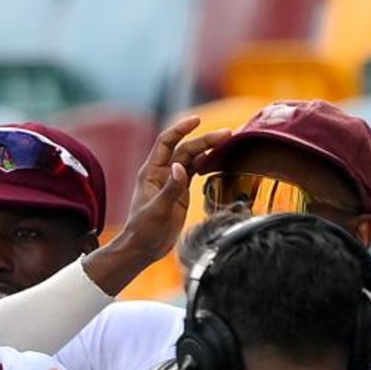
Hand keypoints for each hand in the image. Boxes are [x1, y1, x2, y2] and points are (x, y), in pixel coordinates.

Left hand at [119, 116, 232, 261]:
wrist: (143, 248)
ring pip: (191, 159)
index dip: (180, 129)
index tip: (197, 120)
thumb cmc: (143, 230)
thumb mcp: (158, 210)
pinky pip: (194, 172)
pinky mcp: (180, 193)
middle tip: (226, 134)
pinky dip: (206, 164)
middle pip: (184, 149)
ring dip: (207, 149)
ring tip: (227, 142)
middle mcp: (161, 173)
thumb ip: (171, 188)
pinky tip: (218, 159)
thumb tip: (180, 166)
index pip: (166, 142)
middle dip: (204, 140)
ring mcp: (172, 182)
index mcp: (151, 172)